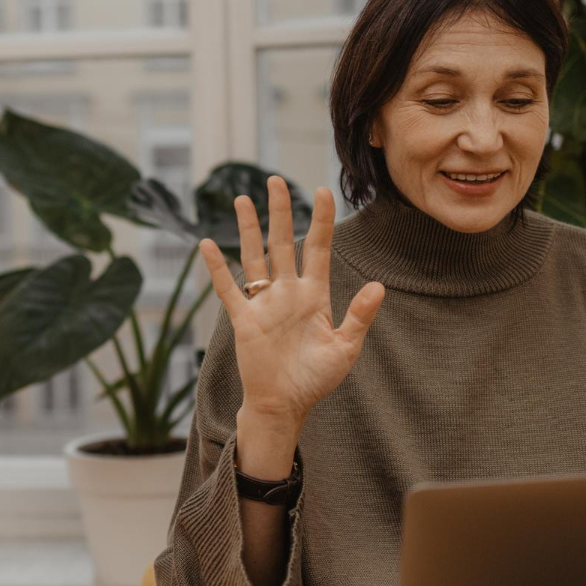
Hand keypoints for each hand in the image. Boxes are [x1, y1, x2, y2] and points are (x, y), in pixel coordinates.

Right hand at [198, 176, 385, 424]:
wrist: (284, 405)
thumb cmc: (316, 379)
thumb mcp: (345, 349)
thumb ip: (359, 316)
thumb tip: (378, 286)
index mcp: (314, 295)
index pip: (318, 248)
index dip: (321, 220)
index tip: (322, 190)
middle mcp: (287, 292)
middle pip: (283, 242)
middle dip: (280, 211)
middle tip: (275, 180)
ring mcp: (263, 303)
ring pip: (254, 256)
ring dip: (247, 228)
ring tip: (242, 198)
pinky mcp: (243, 319)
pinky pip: (227, 288)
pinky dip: (217, 268)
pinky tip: (207, 244)